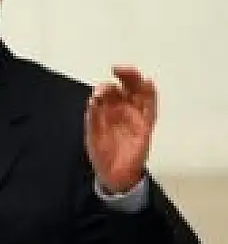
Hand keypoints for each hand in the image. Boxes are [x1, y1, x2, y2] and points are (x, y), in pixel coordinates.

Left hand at [85, 65, 156, 192]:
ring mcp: (135, 117)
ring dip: (135, 81)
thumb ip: (93, 118)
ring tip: (129, 72)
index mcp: (108, 111)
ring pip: (140, 93)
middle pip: (127, 87)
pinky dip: (150, 95)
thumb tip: (93, 101)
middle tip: (117, 69)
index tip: (99, 91)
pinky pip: (151, 108)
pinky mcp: (145, 126)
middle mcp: (123, 110)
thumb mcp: (92, 134)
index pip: (110, 92)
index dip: (105, 87)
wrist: (113, 174)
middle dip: (123, 76)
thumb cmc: (103, 153)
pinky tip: (147, 84)